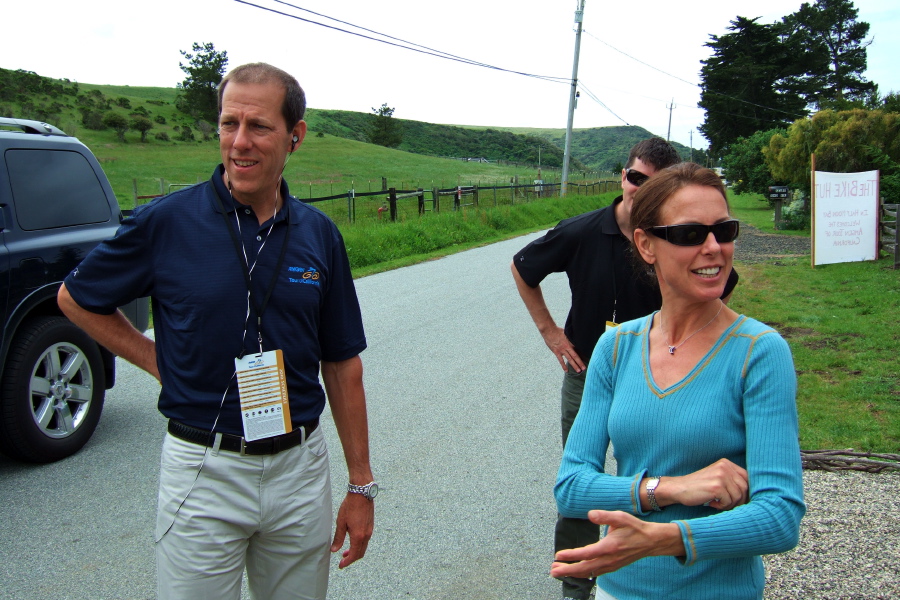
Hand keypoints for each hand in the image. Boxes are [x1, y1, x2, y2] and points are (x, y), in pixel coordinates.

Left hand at [330, 492, 373, 567]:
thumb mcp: (341, 522)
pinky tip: (352, 541)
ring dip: (356, 551)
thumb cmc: (350, 506)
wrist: (361, 493)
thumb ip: (339, 538)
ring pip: (364, 547)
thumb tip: (334, 550)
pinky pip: (366, 540)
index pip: (354, 555)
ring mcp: (370, 530)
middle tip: (342, 560)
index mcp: (358, 536)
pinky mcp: (370, 525)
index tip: (341, 565)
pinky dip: (359, 545)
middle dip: (352, 559)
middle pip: (360, 553)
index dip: (347, 562)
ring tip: (346, 551)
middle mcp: (366, 535)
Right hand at [542, 327, 584, 372]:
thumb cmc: (557, 331)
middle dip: (580, 362)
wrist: (549, 330)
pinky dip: (563, 366)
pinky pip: (561, 360)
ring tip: (578, 371)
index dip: (583, 354)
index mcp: (570, 342)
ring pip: (569, 359)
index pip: (578, 349)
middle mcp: (567, 347)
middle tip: (584, 368)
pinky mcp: (556, 352)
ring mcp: (562, 350)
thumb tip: (576, 339)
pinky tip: (566, 370)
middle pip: (575, 356)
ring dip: (574, 365)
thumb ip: (571, 338)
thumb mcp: (567, 333)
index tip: (587, 359)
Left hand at [551, 510, 681, 578]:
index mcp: (609, 547)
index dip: (571, 555)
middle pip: (584, 568)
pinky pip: (595, 573)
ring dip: (572, 573)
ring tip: (558, 571)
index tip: (558, 555)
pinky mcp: (613, 567)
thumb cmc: (634, 528)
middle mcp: (609, 559)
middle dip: (567, 570)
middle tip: (553, 570)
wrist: (651, 541)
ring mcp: (611, 565)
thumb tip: (590, 514)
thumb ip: (604, 516)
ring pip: (589, 573)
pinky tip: (575, 572)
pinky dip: (583, 574)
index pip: (586, 553)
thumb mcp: (620, 517)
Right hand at [657, 458, 748, 510]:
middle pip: (745, 488)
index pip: (747, 478)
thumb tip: (753, 495)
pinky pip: (729, 501)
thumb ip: (732, 481)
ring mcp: (721, 476)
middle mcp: (725, 467)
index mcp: (726, 463)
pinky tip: (712, 503)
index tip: (739, 500)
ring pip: (738, 496)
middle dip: (738, 500)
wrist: (679, 488)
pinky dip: (722, 506)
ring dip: (729, 504)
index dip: (746, 492)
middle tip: (726, 504)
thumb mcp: (717, 478)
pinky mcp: (716, 487)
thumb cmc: (699, 487)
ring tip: (718, 503)